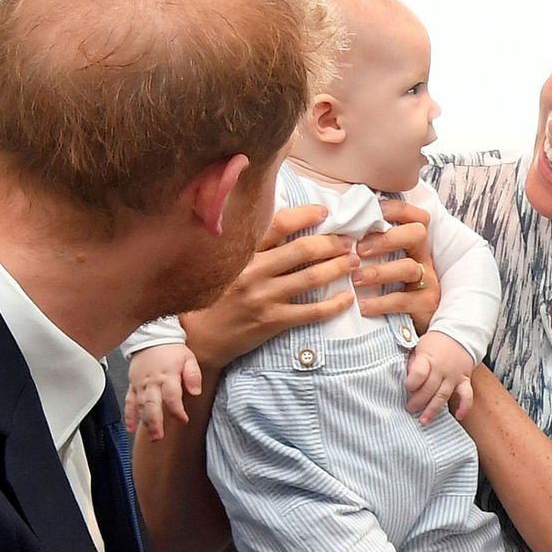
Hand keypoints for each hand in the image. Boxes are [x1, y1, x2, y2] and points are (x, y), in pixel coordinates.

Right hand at [125, 344, 201, 440]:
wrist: (153, 337)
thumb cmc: (172, 350)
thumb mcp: (189, 358)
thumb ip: (193, 375)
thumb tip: (196, 392)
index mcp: (168, 376)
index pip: (172, 396)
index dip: (177, 410)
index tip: (183, 420)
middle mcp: (153, 382)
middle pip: (152, 404)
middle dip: (155, 422)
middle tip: (159, 436)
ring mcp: (141, 384)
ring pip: (140, 405)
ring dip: (145, 422)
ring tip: (151, 436)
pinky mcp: (133, 385)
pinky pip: (129, 402)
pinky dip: (129, 416)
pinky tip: (130, 428)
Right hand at [180, 204, 357, 370]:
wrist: (199, 338)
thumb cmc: (213, 298)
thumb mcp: (223, 264)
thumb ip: (249, 248)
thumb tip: (284, 226)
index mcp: (242, 253)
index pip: (278, 224)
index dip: (306, 215)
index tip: (324, 212)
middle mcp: (253, 271)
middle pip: (302, 250)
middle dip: (331, 243)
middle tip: (347, 242)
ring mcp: (264, 298)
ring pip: (311, 278)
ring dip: (338, 268)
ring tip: (353, 262)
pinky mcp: (272, 322)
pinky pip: (311, 312)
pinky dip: (334, 304)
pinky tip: (347, 298)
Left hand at [355, 199, 440, 332]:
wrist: (413, 327)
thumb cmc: (391, 289)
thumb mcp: (386, 264)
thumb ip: (372, 247)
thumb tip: (340, 229)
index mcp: (414, 245)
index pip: (415, 216)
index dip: (397, 209)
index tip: (373, 210)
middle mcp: (424, 259)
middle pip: (417, 233)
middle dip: (387, 237)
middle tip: (359, 249)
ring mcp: (427, 282)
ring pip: (408, 267)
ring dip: (378, 271)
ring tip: (354, 278)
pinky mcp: (424, 305)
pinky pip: (402, 300)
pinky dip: (380, 302)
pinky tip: (362, 305)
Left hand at [404, 331, 474, 424]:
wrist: (458, 333)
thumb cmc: (435, 342)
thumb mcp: (419, 346)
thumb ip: (414, 363)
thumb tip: (409, 381)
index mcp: (428, 358)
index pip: (419, 374)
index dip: (411, 383)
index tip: (406, 388)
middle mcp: (442, 368)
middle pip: (429, 389)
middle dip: (418, 401)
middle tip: (410, 408)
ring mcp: (454, 375)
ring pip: (443, 396)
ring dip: (433, 409)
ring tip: (424, 420)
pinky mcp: (464, 380)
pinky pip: (467, 395)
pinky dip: (464, 407)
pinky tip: (458, 416)